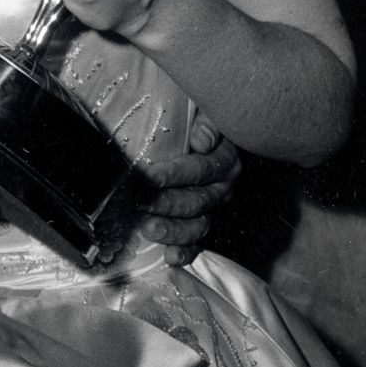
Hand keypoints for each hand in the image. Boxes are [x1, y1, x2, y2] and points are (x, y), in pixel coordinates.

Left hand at [138, 117, 239, 265]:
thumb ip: (206, 120)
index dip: (176, 173)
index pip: (202, 169)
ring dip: (174, 230)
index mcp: (225, 159)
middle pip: (198, 199)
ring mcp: (214, 208)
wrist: (200, 134)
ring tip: (149, 230)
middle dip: (168, 203)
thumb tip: (202, 139)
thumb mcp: (203, 109)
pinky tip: (169, 257)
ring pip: (199, 225)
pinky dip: (185, 251)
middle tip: (140, 202)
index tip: (150, 176)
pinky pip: (198, 242)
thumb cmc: (195, 117)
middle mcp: (223, 187)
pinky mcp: (204, 223)